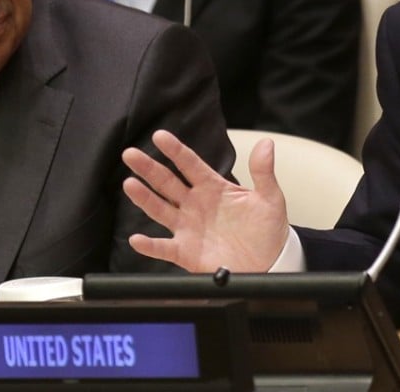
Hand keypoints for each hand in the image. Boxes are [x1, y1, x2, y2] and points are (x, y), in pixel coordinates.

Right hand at [122, 129, 289, 272]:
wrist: (269, 263)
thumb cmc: (267, 229)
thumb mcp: (270, 198)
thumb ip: (263, 172)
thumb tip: (266, 144)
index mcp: (212, 187)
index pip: (190, 164)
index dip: (175, 150)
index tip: (159, 136)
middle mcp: (195, 204)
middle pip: (167, 182)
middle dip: (148, 168)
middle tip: (131, 154)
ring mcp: (188, 228)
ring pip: (160, 209)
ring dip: (144, 198)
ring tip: (129, 184)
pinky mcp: (185, 252)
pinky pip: (164, 248)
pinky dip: (150, 245)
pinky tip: (136, 239)